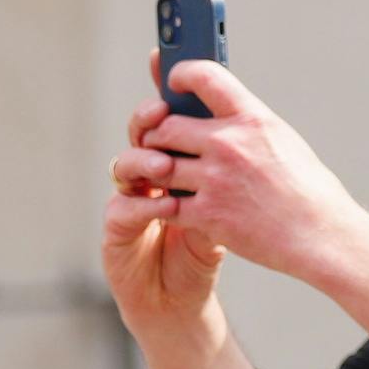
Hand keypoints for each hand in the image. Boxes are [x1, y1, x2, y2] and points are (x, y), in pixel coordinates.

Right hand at [104, 66, 264, 368]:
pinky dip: (143, 203)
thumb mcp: (232, 201)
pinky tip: (163, 204)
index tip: (170, 67)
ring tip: (166, 167)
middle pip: (143, 131)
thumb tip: (251, 121)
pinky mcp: (117, 231)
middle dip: (153, 121)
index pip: (167, 113)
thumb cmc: (211, 247)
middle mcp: (148, 173)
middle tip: (166, 115)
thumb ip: (231, 166)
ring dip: (146, 160)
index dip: (164, 88)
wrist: (183, 301)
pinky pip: (122, 207)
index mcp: (178, 157)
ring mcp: (129, 199)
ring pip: (125, 163)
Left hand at [127, 60, 368, 297]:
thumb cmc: (307, 189)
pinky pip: (167, 205)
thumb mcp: (282, 139)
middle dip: (156, 135)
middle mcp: (230, 144)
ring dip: (155, 171)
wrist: (320, 234)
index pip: (205, 76)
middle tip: (157, 143)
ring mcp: (216, 180)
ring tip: (162, 174)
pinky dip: (166, 206)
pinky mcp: (208, 215)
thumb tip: (219, 112)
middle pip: (166, 126)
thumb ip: (247, 124)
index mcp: (252, 119)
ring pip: (158, 165)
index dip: (181, 73)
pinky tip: (174, 206)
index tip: (174, 80)